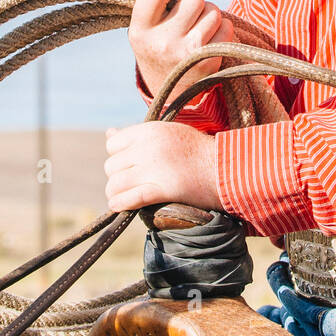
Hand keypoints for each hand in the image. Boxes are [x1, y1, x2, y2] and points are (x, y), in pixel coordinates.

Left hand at [104, 120, 220, 211]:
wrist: (226, 168)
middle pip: (112, 166)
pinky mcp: (162, 189)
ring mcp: (154, 168)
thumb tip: (109, 133)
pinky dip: (120, 204)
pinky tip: (119, 205)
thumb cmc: (199, 150)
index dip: (118, 156)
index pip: (113, 144)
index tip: (128, 163)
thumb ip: (139, 135)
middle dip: (118, 176)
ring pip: (116, 183)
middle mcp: (148, 147)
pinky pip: (129, 198)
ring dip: (117, 192)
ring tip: (124, 195)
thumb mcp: (169, 132)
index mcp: (150, 130)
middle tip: (130, 182)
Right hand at [130, 0, 235, 100]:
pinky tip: (210, 40)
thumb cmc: (158, 49)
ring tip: (197, 28)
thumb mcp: (144, 29)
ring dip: (209, 15)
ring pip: (212, 10)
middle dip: (193, 1)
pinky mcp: (209, 60)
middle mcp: (162, 42)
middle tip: (187, 16)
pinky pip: (226, 26)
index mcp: (139, 32)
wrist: (171, 94)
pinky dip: (222, 29)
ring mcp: (187, 52)